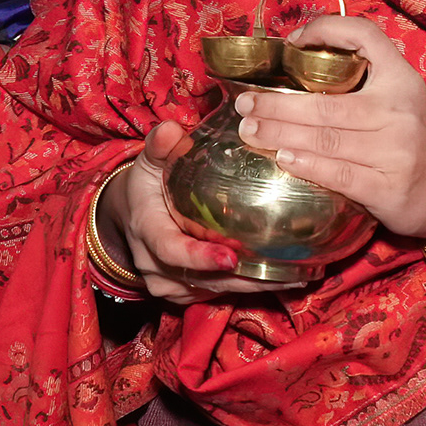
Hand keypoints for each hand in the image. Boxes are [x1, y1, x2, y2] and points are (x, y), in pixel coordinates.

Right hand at [96, 121, 284, 301]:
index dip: (200, 258)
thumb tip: (170, 130)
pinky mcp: (186, 293)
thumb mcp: (148, 162)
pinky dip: (250, 287)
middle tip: (284, 270)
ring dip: (254, 286)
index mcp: (147, 231)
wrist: (131, 218)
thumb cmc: (146, 186)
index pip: (171, 250)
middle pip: (202, 279)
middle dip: (242, 278)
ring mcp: (171, 285)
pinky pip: (219, 295)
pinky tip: (284, 278)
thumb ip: (160, 146)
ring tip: (295, 275)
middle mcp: (156, 266)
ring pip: (216, 291)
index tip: (231, 257)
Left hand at [229, 16, 425, 245]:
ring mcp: (394, 152)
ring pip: (325, 140)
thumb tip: (299, 56)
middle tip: (244, 104)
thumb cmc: (417, 136)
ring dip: (279, 136)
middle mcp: (398, 112)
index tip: (292, 41)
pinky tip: (282, 159)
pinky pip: (337, 174)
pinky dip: (306, 166)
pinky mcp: (387, 188)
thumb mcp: (402, 93)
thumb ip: (365, 77)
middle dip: (276, 104)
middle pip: (325, 105)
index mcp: (401, 79)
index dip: (327, 30)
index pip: (367, 37)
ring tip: (250, 131)